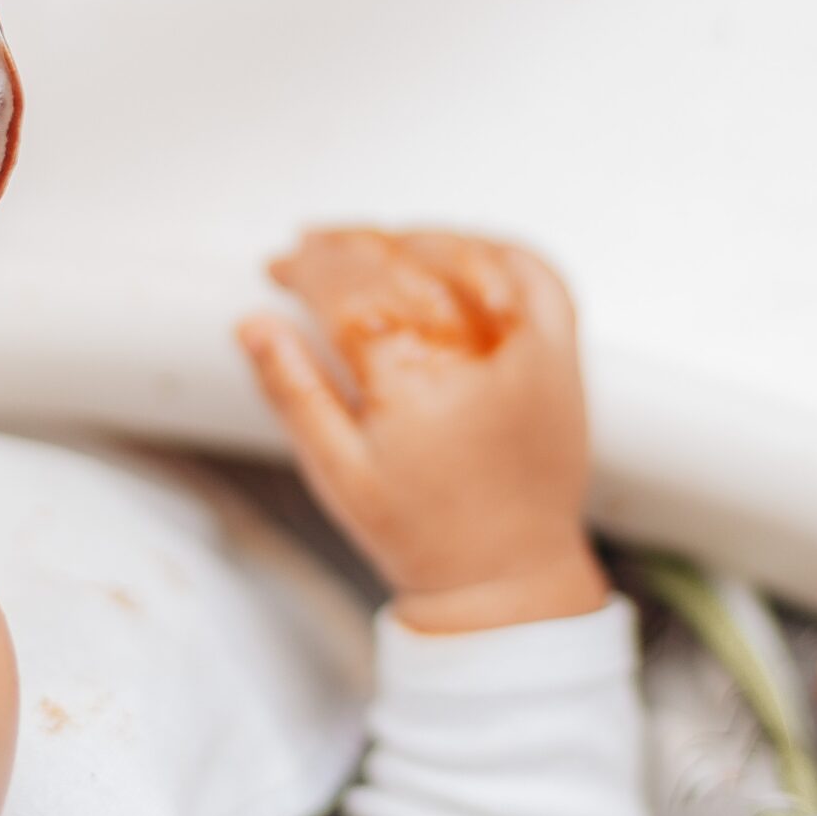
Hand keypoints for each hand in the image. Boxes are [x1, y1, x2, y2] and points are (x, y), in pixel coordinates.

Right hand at [238, 229, 606, 633]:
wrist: (507, 576)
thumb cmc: (422, 533)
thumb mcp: (336, 473)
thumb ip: (292, 392)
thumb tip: (254, 324)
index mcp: (414, 386)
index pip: (351, 290)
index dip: (310, 267)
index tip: (283, 266)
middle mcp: (478, 358)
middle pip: (403, 264)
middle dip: (349, 247)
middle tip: (314, 250)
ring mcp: (528, 352)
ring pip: (467, 256)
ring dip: (413, 239)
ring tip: (374, 246)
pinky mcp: (562, 357)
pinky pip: (539, 275)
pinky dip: (497, 249)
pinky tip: (459, 250)